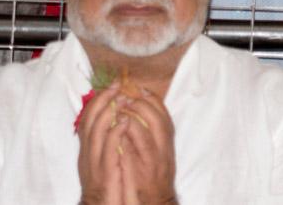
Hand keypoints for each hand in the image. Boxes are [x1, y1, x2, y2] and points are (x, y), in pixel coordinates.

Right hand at [77, 85, 126, 204]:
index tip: (112, 85)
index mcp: (88, 148)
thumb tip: (116, 119)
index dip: (98, 100)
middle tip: (117, 85)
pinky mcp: (105, 171)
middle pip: (89, 120)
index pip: (87, 118)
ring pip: (95, 131)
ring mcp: (94, 162)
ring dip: (109, 112)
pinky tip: (126, 122)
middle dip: (103, 99)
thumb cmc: (107, 183)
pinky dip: (116, 133)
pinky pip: (108, 149)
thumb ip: (107, 140)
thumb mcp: (104, 159)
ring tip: (122, 97)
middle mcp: (88, 152)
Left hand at [116, 88, 176, 204]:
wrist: (155, 200)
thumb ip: (151, 134)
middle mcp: (163, 148)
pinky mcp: (141, 169)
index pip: (165, 115)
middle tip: (127, 96)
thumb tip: (137, 114)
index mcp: (167, 142)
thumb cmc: (154, 175)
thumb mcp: (159, 152)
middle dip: (144, 104)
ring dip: (133, 117)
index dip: (154, 100)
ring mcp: (153, 159)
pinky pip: (134, 148)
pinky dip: (126, 136)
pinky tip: (116, 127)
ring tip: (120, 108)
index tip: (141, 89)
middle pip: (159, 120)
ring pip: (147, 131)